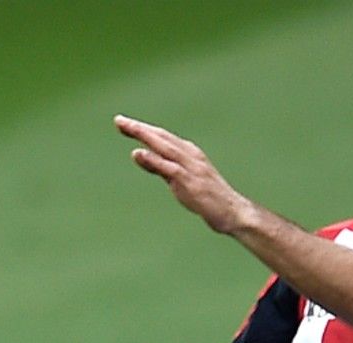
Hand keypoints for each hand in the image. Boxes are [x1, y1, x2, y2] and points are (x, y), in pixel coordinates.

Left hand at [116, 115, 256, 235]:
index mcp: (190, 153)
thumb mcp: (179, 179)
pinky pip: (169, 168)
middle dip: (140, 128)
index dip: (144, 129)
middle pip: (162, 137)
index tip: (124, 123)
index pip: (163, 137)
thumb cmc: (208, 197)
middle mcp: (191, 156)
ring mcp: (192, 168)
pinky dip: (153, 159)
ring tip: (126, 127)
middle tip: (119, 120)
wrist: (234, 212)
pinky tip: (138, 153)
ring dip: (145, 136)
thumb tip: (137, 154)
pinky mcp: (191, 182)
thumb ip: (159, 166)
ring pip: (164, 147)